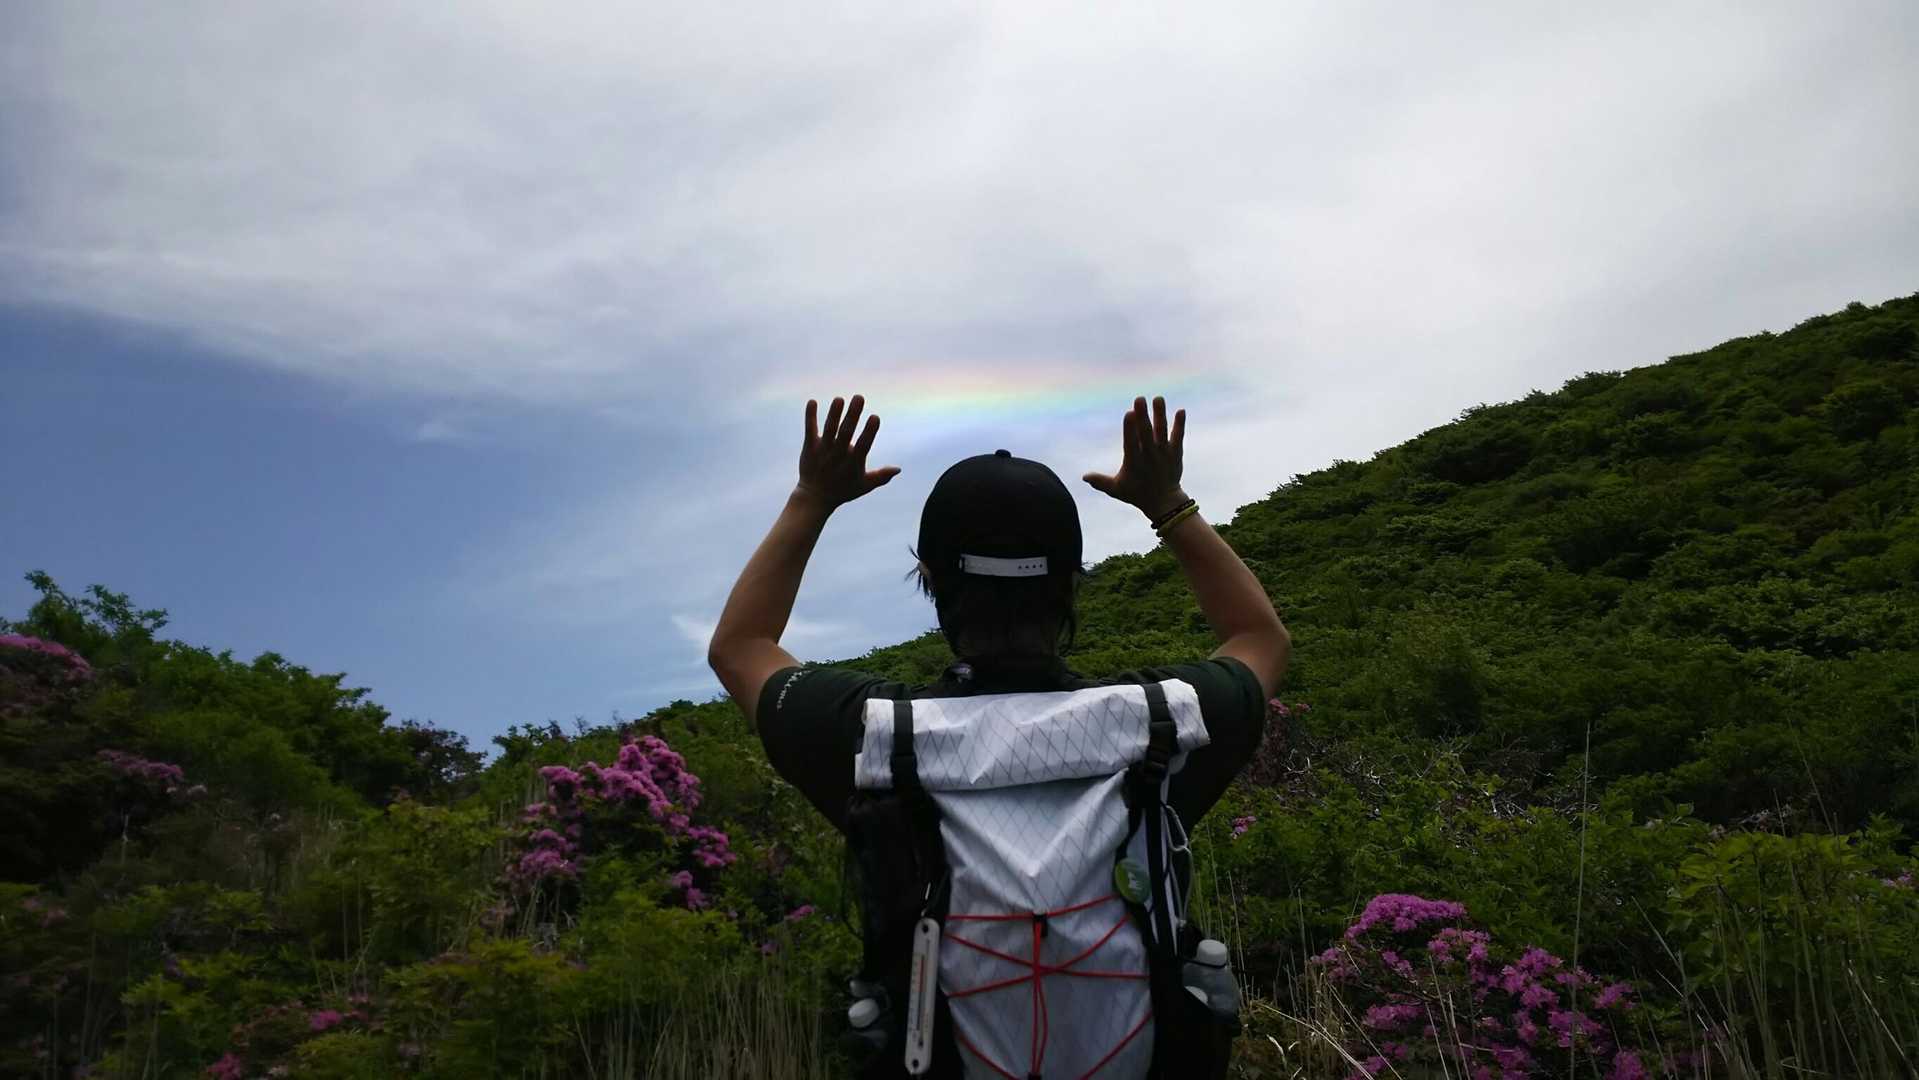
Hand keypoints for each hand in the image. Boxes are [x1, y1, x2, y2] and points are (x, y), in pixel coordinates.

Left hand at [796, 395, 899, 508]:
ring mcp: (823, 451)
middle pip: (845, 433)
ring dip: (834, 414)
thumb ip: (881, 477)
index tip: (875, 417)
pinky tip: (812, 402)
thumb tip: (899, 469)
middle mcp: (837, 455)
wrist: (815, 498)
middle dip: (852, 415)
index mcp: (853, 463)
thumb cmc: (843, 490)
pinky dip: (810, 417)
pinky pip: (810, 430)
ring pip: (829, 429)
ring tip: (839, 399)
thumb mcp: (864, 486)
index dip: (869, 432)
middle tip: (859, 397)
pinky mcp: (809, 448)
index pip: (863, 445)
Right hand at [1084, 395, 1187, 518]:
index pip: (1131, 443)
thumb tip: (1084, 477)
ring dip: (1160, 414)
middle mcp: (1150, 456)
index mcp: (1134, 462)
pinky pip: (1178, 436)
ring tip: (1158, 398)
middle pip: (1146, 433)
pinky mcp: (1176, 453)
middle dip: (1143, 416)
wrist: (1164, 502)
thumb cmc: (1136, 494)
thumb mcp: (1116, 489)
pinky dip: (1179, 424)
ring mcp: (1164, 454)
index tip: (1129, 413)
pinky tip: (1181, 411)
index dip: (1130, 428)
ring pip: (1162, 431)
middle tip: (1140, 399)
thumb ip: (1100, 481)